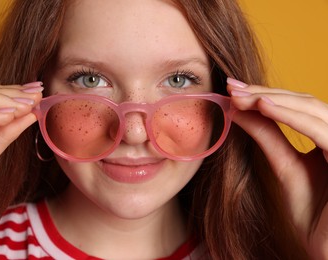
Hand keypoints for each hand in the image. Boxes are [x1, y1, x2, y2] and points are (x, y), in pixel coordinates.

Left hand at [227, 78, 327, 258]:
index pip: (296, 107)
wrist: (326, 249)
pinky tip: (263, 107)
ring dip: (275, 99)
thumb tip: (238, 109)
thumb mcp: (285, 167)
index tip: (232, 90)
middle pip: (304, 102)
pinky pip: (322, 131)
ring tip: (241, 97)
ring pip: (314, 109)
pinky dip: (292, 117)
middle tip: (232, 87)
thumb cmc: (311, 214)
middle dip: (265, 93)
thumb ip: (267, 136)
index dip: (264, 95)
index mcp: (327, 138)